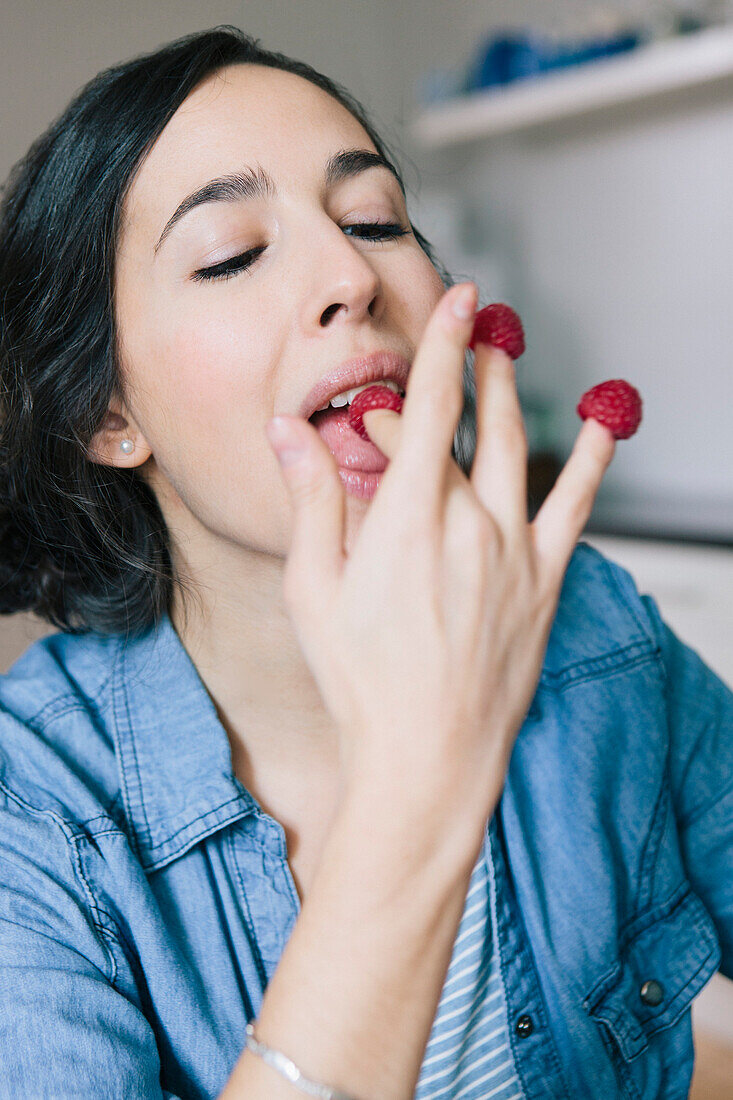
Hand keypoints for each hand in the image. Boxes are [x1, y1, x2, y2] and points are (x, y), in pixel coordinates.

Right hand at [267, 283, 614, 818]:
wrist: (427, 755)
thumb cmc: (361, 680)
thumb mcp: (313, 588)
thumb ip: (310, 499)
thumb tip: (288, 431)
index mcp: (407, 516)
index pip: (430, 406)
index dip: (444, 345)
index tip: (458, 299)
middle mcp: (469, 522)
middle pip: (467, 427)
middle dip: (465, 372)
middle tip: (471, 334)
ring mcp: (514, 551)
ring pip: (520, 451)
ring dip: (512, 397)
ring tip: (508, 357)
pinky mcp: (545, 582)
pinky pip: (576, 506)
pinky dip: (593, 459)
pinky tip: (604, 426)